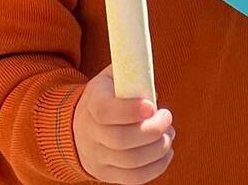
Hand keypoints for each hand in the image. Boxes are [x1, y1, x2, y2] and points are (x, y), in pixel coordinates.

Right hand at [73, 66, 174, 183]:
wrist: (78, 126)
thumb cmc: (106, 96)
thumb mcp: (112, 77)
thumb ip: (132, 73)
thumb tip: (152, 88)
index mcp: (92, 104)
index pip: (105, 111)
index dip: (130, 110)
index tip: (151, 106)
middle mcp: (90, 135)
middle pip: (121, 140)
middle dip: (153, 130)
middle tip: (167, 117)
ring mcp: (97, 158)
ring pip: (131, 162)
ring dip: (159, 148)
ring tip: (169, 133)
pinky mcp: (106, 175)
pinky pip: (134, 179)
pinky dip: (156, 167)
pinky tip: (167, 152)